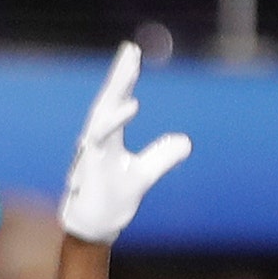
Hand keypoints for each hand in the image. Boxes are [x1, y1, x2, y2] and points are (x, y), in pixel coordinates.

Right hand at [60, 41, 192, 244]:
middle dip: (119, 75)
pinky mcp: (92, 166)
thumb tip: (185, 142)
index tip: (133, 53)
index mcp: (109, 138)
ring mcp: (93, 152)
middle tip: (130, 50)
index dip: (124, 78)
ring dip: (117, 89)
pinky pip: (103, 138)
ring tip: (130, 68)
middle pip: (108, 101)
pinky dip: (116, 120)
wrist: (94, 228)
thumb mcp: (144, 176)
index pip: (117, 102)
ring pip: (103, 115)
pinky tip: (132, 104)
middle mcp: (98, 140)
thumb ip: (161, 157)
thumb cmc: (112, 200)